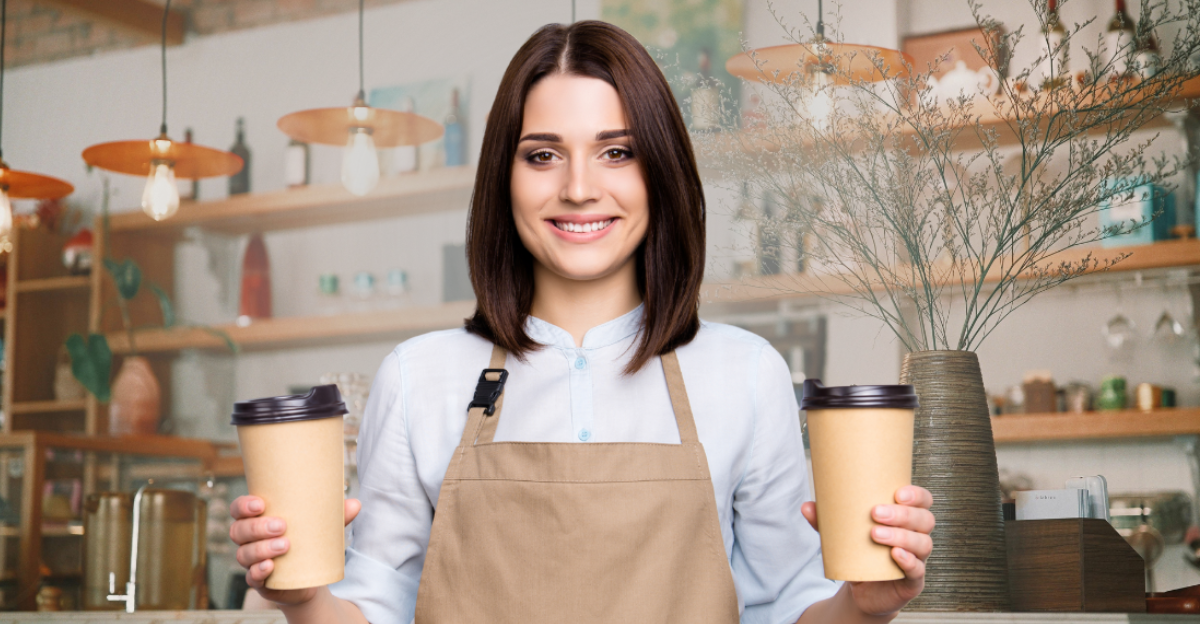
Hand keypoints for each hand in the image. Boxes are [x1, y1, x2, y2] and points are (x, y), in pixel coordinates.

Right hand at [230, 495, 361, 605]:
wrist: (310, 577)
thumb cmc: (310, 542)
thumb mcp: (322, 527)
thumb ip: (337, 516)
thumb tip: (356, 504)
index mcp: (257, 520)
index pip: (238, 509)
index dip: (243, 505)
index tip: (261, 503)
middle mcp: (248, 541)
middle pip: (239, 530)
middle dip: (258, 527)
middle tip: (282, 525)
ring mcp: (251, 562)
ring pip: (244, 554)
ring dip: (261, 548)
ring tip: (285, 545)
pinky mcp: (259, 582)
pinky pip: (251, 577)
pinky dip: (258, 572)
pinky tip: (270, 566)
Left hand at [801, 486, 933, 616]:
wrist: (862, 589)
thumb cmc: (859, 553)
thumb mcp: (842, 535)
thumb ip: (826, 521)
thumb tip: (806, 506)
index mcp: (906, 518)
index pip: (923, 501)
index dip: (916, 495)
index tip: (898, 493)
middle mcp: (917, 536)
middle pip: (924, 520)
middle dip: (902, 514)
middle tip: (875, 512)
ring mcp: (918, 559)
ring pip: (922, 543)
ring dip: (901, 536)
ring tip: (875, 534)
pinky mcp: (913, 581)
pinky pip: (918, 570)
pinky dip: (909, 561)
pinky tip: (895, 554)